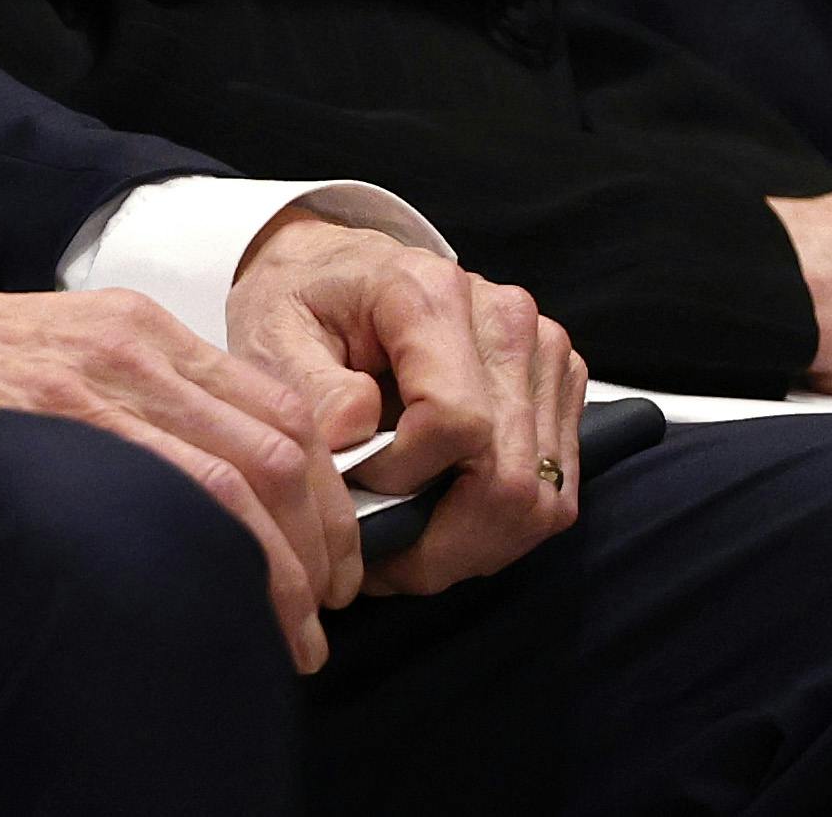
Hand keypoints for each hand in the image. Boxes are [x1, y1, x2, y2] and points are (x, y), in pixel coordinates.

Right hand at [0, 280, 362, 669]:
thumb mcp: (68, 349)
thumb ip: (147, 396)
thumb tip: (233, 487)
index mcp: (143, 328)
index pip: (281, 409)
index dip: (329, 495)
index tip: (336, 559)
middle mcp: (132, 347)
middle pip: (279, 448)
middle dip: (325, 542)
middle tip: (328, 611)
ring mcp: (91, 384)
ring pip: (237, 478)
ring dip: (284, 569)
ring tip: (293, 636)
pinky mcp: (46, 421)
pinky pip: (163, 490)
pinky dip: (213, 554)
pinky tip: (221, 605)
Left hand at [223, 215, 580, 597]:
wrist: (340, 270)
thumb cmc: (303, 306)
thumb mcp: (272, 336)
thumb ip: (310, 388)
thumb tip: (354, 438)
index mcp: (432, 294)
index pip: (455, 422)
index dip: (403, 479)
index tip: (353, 486)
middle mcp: (506, 318)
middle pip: (509, 477)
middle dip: (441, 544)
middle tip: (377, 560)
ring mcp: (543, 351)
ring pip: (540, 500)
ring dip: (473, 547)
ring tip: (407, 545)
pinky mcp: (559, 383)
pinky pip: (553, 493)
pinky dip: (501, 529)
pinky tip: (443, 521)